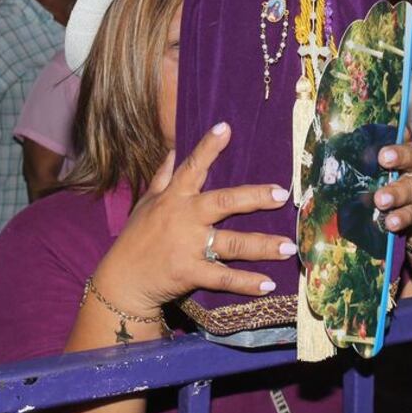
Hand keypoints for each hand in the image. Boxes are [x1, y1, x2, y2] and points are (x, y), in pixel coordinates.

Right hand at [90, 123, 295, 316]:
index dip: (208, 147)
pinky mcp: (190, 273)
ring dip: (263, 246)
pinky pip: (224, 278)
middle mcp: (184, 218)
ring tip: (290, 247)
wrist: (121, 283)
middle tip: (282, 194)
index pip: (192, 167)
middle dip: (255, 197)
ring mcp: (188, 247)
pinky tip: (269, 284)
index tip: (226, 128)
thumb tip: (173, 149)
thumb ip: (163, 177)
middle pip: (224, 202)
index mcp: (174, 198)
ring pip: (232, 243)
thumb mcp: (146, 203)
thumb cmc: (136, 239)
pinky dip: (246, 282)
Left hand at [373, 137, 411, 243]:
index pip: (409, 147)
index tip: (382, 152)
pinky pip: (411, 215)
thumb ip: (373, 157)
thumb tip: (347, 142)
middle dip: (399, 159)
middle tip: (383, 160)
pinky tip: (390, 222)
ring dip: (396, 195)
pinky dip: (400, 219)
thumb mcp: (387, 170)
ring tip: (380, 200)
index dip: (398, 147)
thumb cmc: (395, 185)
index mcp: (410, 158)